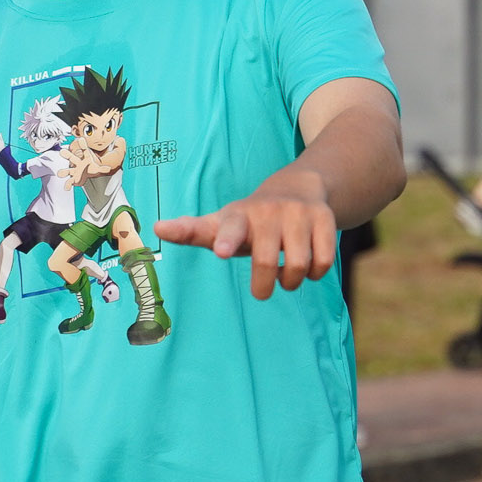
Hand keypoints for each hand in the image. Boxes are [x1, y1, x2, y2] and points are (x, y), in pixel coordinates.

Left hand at [155, 166, 337, 298]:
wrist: (299, 188)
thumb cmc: (251, 219)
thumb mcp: (222, 223)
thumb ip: (192, 230)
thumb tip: (157, 228)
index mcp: (239, 216)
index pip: (230, 227)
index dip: (227, 239)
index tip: (221, 251)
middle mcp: (269, 211)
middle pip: (265, 261)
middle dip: (263, 286)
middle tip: (261, 293)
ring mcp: (298, 214)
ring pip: (298, 265)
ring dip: (291, 281)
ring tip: (285, 277)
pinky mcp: (324, 218)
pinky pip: (322, 262)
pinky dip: (314, 274)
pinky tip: (307, 267)